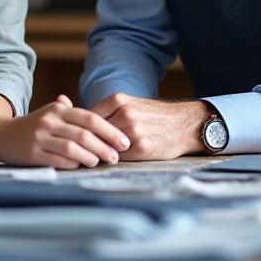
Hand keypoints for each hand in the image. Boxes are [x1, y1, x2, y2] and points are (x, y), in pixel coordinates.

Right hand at [0, 96, 129, 168]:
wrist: (0, 135)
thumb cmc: (33, 127)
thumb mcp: (52, 115)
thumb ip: (75, 115)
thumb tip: (105, 121)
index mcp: (58, 110)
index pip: (91, 118)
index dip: (110, 130)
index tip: (124, 142)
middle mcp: (50, 121)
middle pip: (85, 133)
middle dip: (105, 146)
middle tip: (117, 156)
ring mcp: (40, 137)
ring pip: (73, 147)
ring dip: (91, 157)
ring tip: (101, 162)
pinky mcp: (32, 153)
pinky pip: (58, 160)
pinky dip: (73, 164)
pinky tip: (81, 167)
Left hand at [91, 94, 213, 159]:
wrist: (184, 124)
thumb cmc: (154, 116)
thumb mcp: (131, 104)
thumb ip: (108, 112)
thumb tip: (81, 125)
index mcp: (118, 100)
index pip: (88, 118)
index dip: (81, 130)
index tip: (77, 138)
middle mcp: (125, 113)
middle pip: (94, 133)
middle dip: (88, 144)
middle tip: (80, 152)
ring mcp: (133, 131)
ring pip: (104, 146)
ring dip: (99, 153)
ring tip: (94, 158)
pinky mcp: (141, 148)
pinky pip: (118, 157)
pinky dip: (113, 160)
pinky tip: (113, 160)